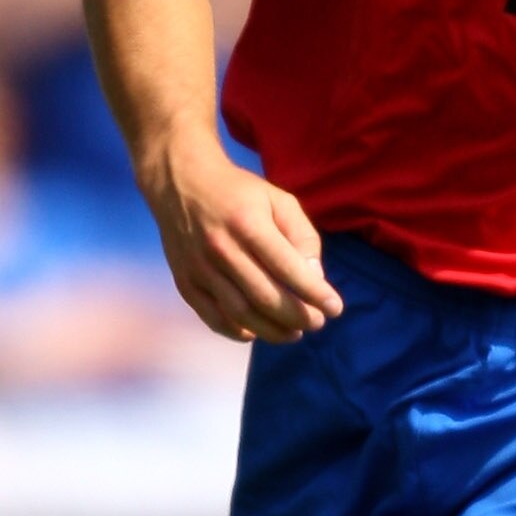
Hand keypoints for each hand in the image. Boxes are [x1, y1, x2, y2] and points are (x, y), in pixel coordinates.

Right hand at [143, 133, 342, 343]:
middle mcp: (221, 249)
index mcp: (248, 224)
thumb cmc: (239, 193)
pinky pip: (213, 317)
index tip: (335, 308)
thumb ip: (303, 235)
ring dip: (272, 331)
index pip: (288, 268)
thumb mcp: (279, 200)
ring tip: (294, 333)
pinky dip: (238, 332)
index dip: (315, 293)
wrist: (180, 182)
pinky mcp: (185, 282)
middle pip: (265, 296)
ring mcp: (199, 268)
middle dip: (297, 317)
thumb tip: (315, 277)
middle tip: (317, 323)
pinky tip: (257, 332)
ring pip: (240, 313)